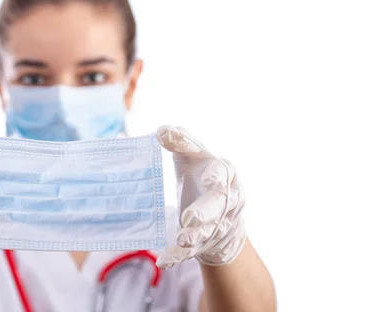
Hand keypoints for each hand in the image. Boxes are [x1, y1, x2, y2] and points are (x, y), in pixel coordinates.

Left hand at [156, 126, 245, 267]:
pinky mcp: (206, 241)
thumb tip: (162, 129)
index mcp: (224, 173)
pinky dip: (179, 256)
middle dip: (206, 212)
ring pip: (209, 232)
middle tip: (189, 218)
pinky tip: (165, 261)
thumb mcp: (193, 155)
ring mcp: (219, 223)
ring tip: (182, 239)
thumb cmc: (202, 174)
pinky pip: (193, 251)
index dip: (219, 177)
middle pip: (220, 206)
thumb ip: (180, 142)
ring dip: (196, 237)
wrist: (219, 209)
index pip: (223, 173)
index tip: (211, 178)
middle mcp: (227, 200)